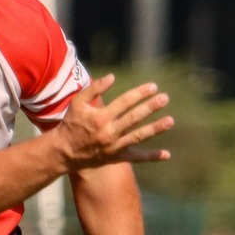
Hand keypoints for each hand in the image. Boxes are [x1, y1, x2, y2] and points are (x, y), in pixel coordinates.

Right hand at [52, 74, 174, 168]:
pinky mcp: (117, 157)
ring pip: (139, 136)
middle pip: (134, 118)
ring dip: (155, 129)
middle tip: (165, 98)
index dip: (139, 94)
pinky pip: (136, 158)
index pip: (124, 102)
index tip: (153, 87)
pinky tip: (167, 154)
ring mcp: (115, 146)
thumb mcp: (77, 103)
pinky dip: (151, 156)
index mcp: (100, 117)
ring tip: (170, 121)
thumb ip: (94, 88)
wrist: (64, 152)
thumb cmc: (71, 123)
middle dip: (150, 107)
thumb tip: (112, 77)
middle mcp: (109, 132)